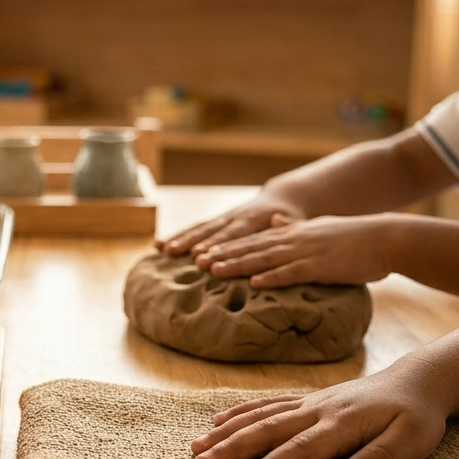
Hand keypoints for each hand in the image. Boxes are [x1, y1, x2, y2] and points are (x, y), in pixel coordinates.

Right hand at [156, 194, 305, 257]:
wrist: (282, 200)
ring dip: (182, 239)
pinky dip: (178, 236)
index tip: (201, 257)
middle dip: (195, 243)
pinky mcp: (217, 222)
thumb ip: (289, 228)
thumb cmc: (294, 219)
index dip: (218, 246)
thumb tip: (282, 230)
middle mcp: (236, 217)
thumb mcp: (298, 223)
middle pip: (213, 231)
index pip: (235, 234)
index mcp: (256, 219)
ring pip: (200, 228)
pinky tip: (160, 245)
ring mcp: (224, 218)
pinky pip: (195, 229)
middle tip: (179, 255)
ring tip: (163, 250)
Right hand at [190, 368, 450, 458]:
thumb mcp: (415, 440)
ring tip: (196, 446)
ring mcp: (309, 401)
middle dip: (232, 447)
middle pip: (268, 429)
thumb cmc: (418, 416)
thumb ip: (384, 457)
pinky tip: (216, 420)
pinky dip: (239, 411)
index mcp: (343, 424)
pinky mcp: (306, 399)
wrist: (417, 381)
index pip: (302, 448)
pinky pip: (266, 404)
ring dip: (226, 431)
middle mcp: (318, 409)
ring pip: (260, 415)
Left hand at [194, 214, 395, 287]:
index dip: (227, 245)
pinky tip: (255, 283)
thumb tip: (276, 220)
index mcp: (292, 232)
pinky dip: (273, 277)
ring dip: (239, 265)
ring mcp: (306, 251)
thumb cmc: (355, 237)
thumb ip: (294, 225)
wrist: (386, 238)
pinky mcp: (321, 265)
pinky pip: (292, 272)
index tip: (204, 251)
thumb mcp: (318, 226)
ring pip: (265, 258)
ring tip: (215, 271)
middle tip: (197, 261)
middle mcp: (294, 239)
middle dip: (223, 254)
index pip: (253, 239)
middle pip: (252, 247)